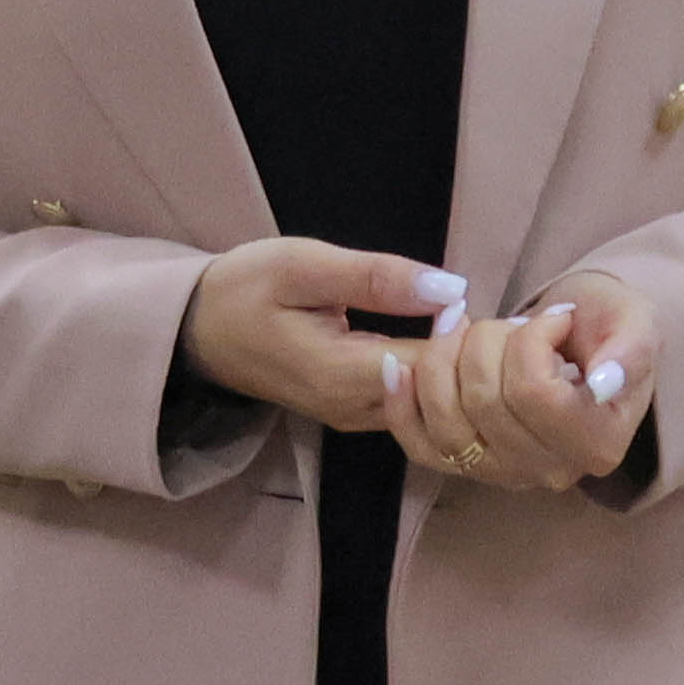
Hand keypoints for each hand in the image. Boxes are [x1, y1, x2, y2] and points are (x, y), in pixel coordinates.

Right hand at [184, 234, 466, 432]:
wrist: (196, 330)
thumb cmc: (245, 290)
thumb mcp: (304, 267)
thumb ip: (377, 279)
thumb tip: (452, 288)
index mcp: (344, 376)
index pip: (436, 369)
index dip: (465, 336)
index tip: (478, 302)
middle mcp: (354, 409)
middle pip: (438, 393)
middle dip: (465, 355)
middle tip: (488, 313)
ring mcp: (354, 417)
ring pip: (427, 402)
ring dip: (451, 368)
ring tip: (467, 323)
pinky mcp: (353, 412)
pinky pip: (409, 401)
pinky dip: (431, 375)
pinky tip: (440, 339)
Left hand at [383, 272, 654, 493]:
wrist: (586, 342)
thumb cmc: (610, 327)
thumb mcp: (635, 323)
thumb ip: (629, 350)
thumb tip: (601, 384)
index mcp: (598, 442)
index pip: (535, 393)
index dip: (530, 341)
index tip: (554, 316)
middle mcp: (551, 471)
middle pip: (485, 401)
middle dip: (485, 340)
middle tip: (510, 321)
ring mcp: (503, 475)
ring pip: (446, 419)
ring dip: (445, 358)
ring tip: (469, 330)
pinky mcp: (464, 467)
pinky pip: (417, 445)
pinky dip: (402, 403)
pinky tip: (399, 365)